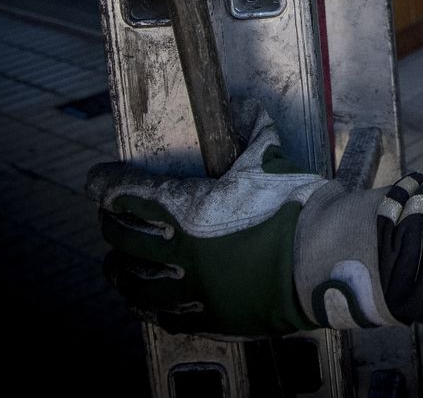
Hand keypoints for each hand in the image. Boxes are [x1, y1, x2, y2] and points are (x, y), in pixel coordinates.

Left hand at [87, 110, 394, 336]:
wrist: (325, 257)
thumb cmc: (298, 205)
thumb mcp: (272, 158)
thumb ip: (253, 131)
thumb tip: (246, 106)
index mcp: (188, 208)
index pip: (127, 192)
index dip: (105, 183)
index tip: (97, 179)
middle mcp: (179, 251)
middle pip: (121, 238)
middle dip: (109, 223)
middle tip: (108, 216)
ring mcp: (192, 288)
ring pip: (133, 283)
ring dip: (119, 270)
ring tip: (116, 265)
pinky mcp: (210, 316)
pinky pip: (164, 315)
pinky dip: (148, 306)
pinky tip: (146, 302)